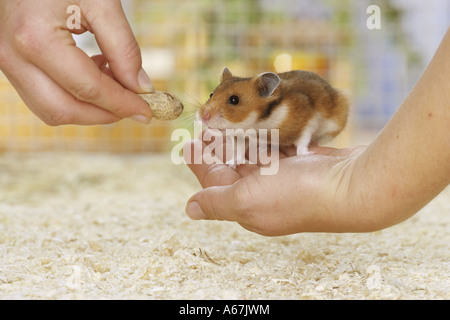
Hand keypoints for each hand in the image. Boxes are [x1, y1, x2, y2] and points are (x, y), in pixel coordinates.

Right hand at [0, 0, 153, 124]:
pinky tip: (95, 73)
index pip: (89, 89)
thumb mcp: (102, 3)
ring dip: (89, 107)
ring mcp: (7, 62)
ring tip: (115, 82)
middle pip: (65, 110)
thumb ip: (123, 47)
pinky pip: (43, 94)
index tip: (147, 111)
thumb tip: (141, 87)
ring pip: (51, 109)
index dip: (122, 104)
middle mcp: (14, 57)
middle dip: (104, 114)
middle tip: (134, 106)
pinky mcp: (11, 62)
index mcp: (36, 39)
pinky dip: (73, 96)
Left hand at [184, 138, 368, 235]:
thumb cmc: (296, 194)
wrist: (353, 186)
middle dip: (219, 144)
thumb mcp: (247, 200)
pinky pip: (277, 147)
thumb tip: (190, 209)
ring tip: (227, 117)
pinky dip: (266, 135)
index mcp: (246, 206)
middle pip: (233, 166)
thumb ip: (216, 202)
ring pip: (255, 154)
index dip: (200, 161)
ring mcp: (284, 178)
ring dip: (241, 137)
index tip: (189, 140)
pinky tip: (258, 122)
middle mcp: (263, 194)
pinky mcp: (301, 163)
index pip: (214, 181)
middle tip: (208, 120)